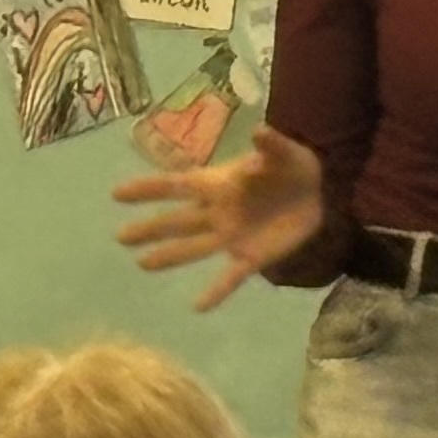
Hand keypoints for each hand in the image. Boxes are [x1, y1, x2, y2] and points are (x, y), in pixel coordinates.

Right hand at [113, 126, 327, 313]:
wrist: (320, 192)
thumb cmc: (291, 166)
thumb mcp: (284, 151)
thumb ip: (270, 145)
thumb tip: (260, 131)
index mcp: (218, 184)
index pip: (178, 185)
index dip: (149, 189)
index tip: (117, 194)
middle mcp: (217, 212)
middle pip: (177, 221)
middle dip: (150, 228)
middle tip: (120, 237)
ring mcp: (231, 236)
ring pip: (194, 248)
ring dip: (170, 256)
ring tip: (143, 265)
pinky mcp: (251, 257)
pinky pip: (230, 277)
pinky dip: (216, 291)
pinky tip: (198, 306)